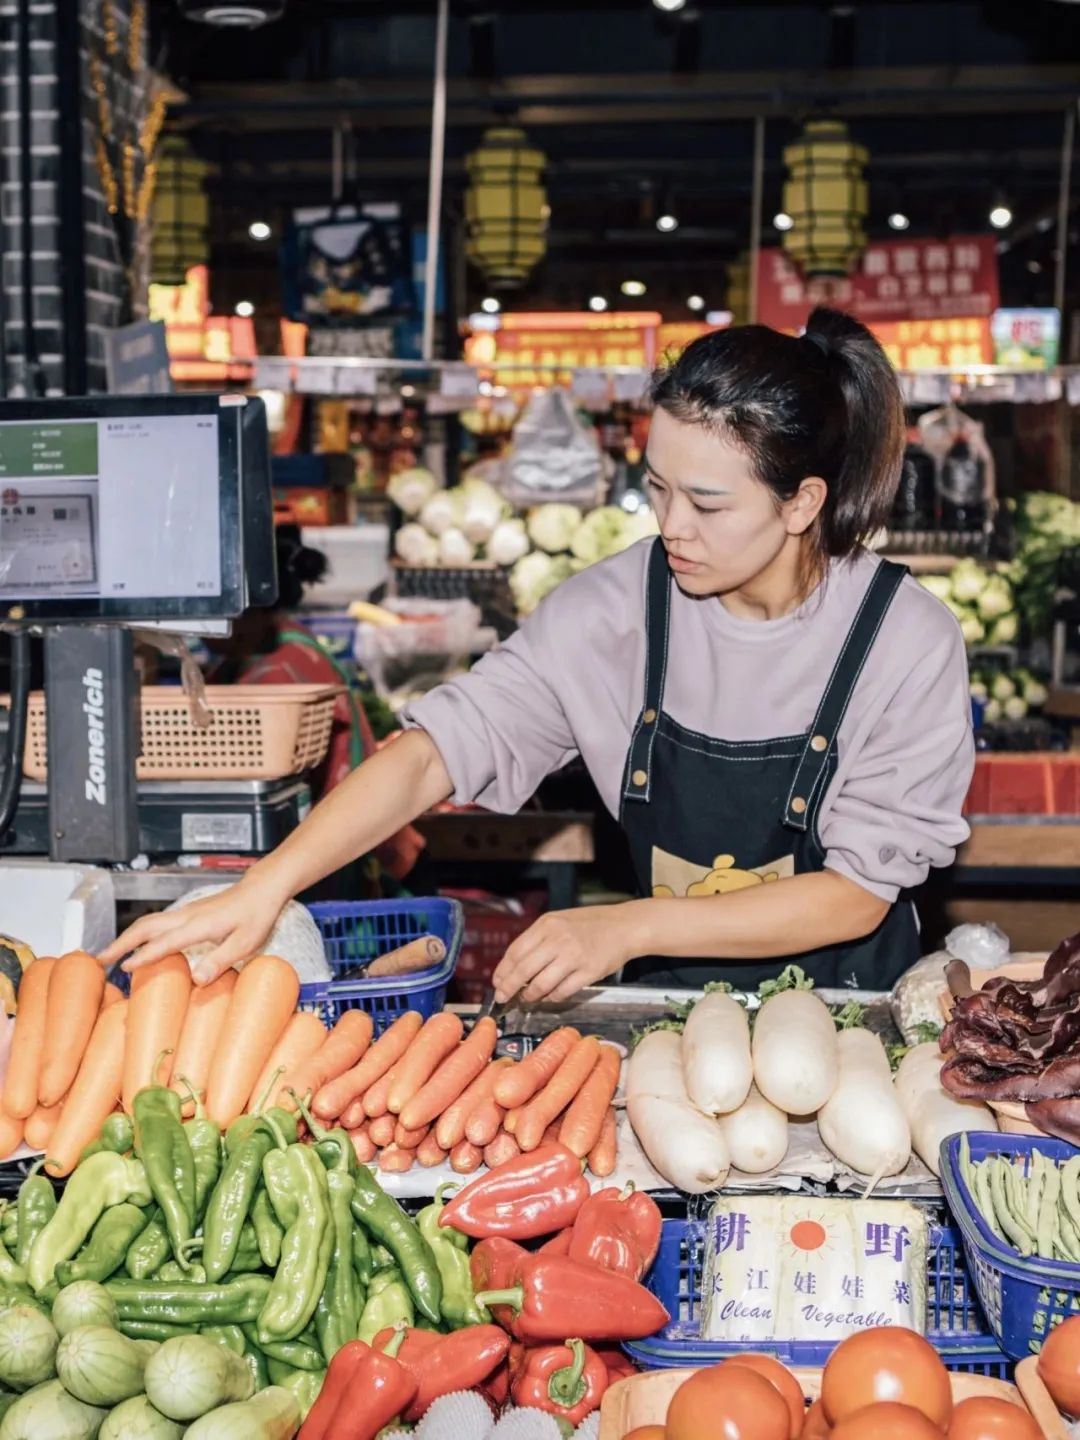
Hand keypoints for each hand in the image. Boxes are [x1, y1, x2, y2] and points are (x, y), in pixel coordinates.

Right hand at [97, 871, 287, 984]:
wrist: (262, 890)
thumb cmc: (256, 916)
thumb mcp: (245, 943)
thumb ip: (220, 961)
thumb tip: (196, 980)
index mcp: (199, 925)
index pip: (164, 942)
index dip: (143, 956)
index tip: (122, 968)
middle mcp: (187, 916)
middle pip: (145, 927)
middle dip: (121, 942)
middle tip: (100, 959)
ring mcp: (186, 912)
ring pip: (149, 922)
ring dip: (127, 936)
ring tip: (111, 953)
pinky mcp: (189, 913)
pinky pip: (158, 922)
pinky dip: (141, 932)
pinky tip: (138, 944)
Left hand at [492, 903, 638, 1004]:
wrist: (624, 926)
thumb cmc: (590, 924)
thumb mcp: (559, 921)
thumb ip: (538, 940)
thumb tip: (514, 967)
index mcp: (547, 925)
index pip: (516, 951)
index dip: (503, 970)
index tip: (497, 982)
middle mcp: (558, 940)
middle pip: (524, 970)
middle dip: (509, 987)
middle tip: (503, 997)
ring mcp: (574, 956)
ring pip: (541, 984)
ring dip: (530, 995)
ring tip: (527, 998)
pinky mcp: (588, 972)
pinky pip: (562, 992)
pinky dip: (551, 998)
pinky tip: (549, 996)